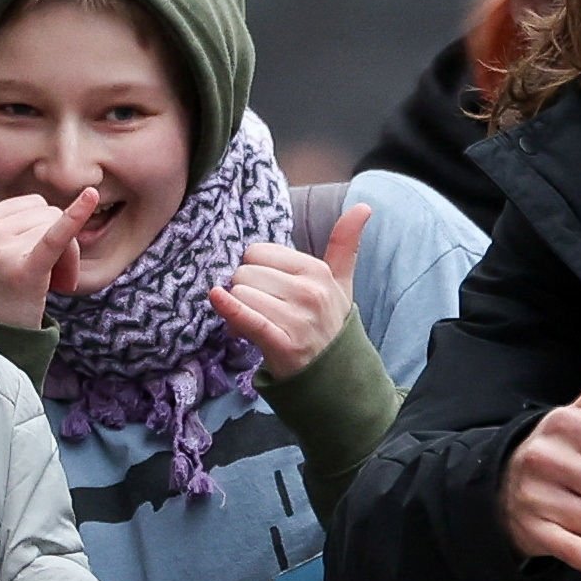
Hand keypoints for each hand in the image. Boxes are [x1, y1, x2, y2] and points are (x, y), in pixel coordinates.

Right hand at [0, 178, 95, 329]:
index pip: (32, 205)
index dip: (39, 232)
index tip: (28, 260)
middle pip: (48, 213)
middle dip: (57, 243)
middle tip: (43, 277)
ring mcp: (0, 250)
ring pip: (58, 227)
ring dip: (66, 258)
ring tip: (49, 284)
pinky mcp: (24, 268)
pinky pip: (56, 236)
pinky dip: (76, 217)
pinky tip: (91, 197)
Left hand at [209, 204, 368, 378]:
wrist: (335, 374)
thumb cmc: (329, 322)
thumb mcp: (341, 281)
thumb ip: (345, 243)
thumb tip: (363, 205)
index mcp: (317, 270)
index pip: (258, 253)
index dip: (254, 271)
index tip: (266, 291)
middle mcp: (309, 291)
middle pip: (245, 273)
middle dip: (244, 292)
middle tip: (259, 312)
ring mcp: (297, 318)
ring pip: (241, 294)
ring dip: (237, 312)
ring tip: (254, 326)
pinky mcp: (283, 343)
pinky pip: (247, 317)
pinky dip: (229, 308)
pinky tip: (216, 298)